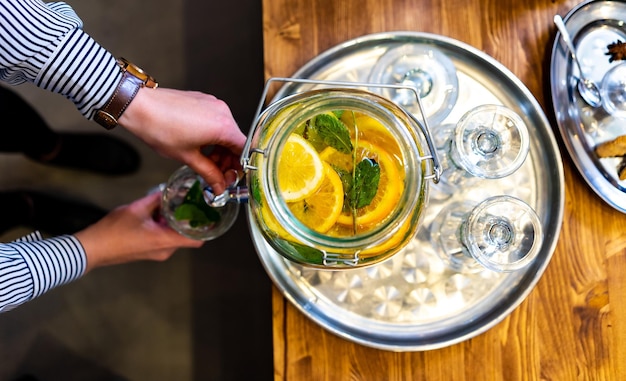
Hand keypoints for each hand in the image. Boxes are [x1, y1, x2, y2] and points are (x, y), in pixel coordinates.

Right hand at [75, 192, 203, 271]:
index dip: (206, 229)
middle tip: (190, 205)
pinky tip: (156, 216)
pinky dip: (164, 229)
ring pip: (174, 238)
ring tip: (170, 208)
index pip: (197, 240)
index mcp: (165, 241)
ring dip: (174, 225)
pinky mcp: (148, 253)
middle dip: (188, 222)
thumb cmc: (113, 231)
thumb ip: (156, 199)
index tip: (209, 216)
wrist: (92, 248)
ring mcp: (156, 254)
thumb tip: (167, 191)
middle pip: (187, 237)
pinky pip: (164, 241)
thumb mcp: (137, 208)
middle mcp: (164, 251)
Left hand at [119, 87, 246, 194]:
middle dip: (227, 160)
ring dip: (219, 149)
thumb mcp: (187, 157)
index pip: (244, 150)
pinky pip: (216, 121)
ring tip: (205, 161)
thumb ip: (208, 173)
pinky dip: (213, 136)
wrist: (139, 106)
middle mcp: (222, 111)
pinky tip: (200, 146)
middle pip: (235, 141)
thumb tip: (219, 185)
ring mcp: (213, 104)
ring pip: (226, 131)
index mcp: (223, 126)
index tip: (230, 177)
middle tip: (217, 175)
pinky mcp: (204, 100)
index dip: (239, 167)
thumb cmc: (160, 128)